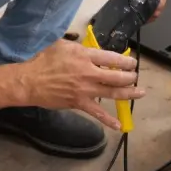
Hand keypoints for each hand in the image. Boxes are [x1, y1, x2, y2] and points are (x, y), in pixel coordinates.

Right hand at [19, 39, 144, 130]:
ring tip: (140, 92)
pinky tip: (119, 125)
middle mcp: (88, 72)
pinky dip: (108, 120)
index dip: (125, 61)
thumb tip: (91, 49)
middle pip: (117, 76)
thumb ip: (79, 46)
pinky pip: (97, 113)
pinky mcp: (79, 103)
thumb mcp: (63, 45)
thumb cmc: (44, 60)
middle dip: (130, 76)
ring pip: (112, 93)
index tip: (131, 62)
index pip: (112, 58)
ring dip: (129, 93)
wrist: (30, 81)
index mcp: (85, 56)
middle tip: (135, 76)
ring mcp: (85, 90)